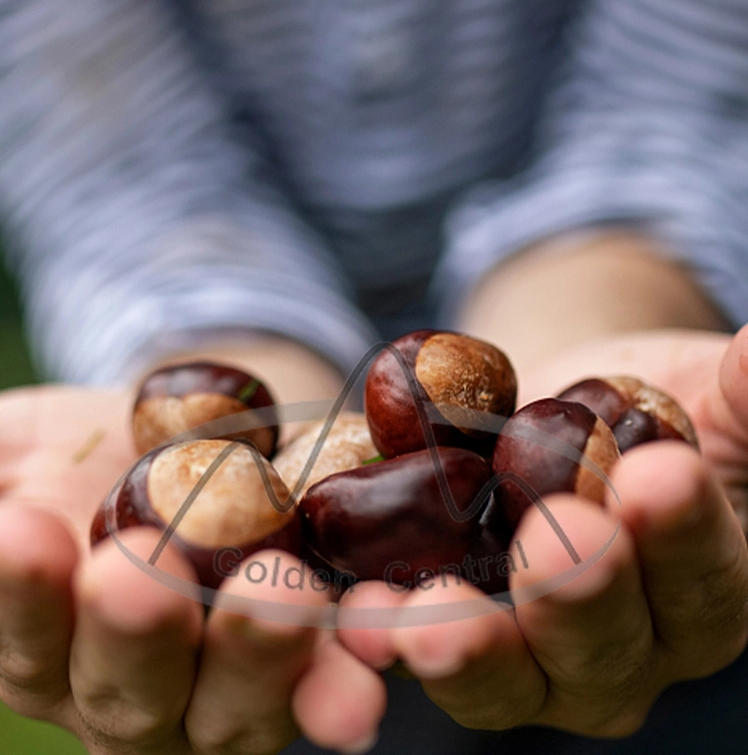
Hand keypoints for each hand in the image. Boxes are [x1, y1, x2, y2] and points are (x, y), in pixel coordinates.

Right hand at [0, 385, 383, 753]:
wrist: (216, 434)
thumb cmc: (104, 449)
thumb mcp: (24, 446)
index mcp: (56, 647)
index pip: (25, 639)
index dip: (19, 593)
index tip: (20, 526)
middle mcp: (141, 692)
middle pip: (129, 691)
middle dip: (136, 635)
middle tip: (140, 571)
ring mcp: (236, 690)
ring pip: (241, 700)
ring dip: (260, 657)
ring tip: (280, 597)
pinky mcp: (318, 664)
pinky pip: (337, 676)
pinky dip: (353, 667)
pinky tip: (380, 641)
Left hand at [338, 325, 747, 736]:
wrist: (557, 419)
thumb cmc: (645, 416)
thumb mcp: (703, 399)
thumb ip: (741, 398)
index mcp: (699, 595)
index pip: (702, 579)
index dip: (683, 535)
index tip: (656, 477)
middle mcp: (620, 647)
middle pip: (603, 646)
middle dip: (578, 594)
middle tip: (556, 542)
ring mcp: (530, 654)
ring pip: (506, 673)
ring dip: (468, 646)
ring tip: (428, 619)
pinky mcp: (452, 630)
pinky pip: (421, 644)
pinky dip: (390, 633)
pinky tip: (360, 613)